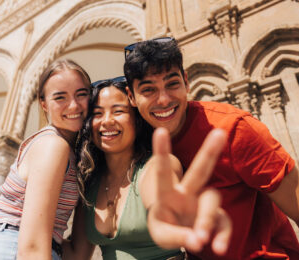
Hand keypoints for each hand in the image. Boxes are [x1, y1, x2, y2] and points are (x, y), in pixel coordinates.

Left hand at [141, 128, 231, 254]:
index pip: (163, 171)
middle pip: (199, 170)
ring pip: (212, 200)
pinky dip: (222, 237)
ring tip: (199, 239)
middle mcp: (187, 193)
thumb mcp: (162, 235)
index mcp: (167, 194)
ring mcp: (203, 204)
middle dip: (209, 152)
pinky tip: (218, 248)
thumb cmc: (165, 228)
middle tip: (220, 133)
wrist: (178, 235)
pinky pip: (224, 224)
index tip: (160, 130)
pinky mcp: (218, 218)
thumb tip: (198, 241)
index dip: (162, 151)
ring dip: (206, 219)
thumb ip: (178, 237)